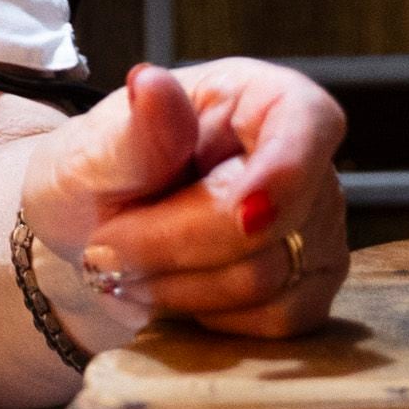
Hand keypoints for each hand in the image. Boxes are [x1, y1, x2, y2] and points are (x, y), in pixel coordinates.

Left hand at [18, 58, 348, 340]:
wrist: (91, 241)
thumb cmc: (97, 177)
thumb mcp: (91, 150)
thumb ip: (133, 135)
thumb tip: (150, 85)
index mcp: (259, 98)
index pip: (309, 122)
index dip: (285, 172)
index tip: (243, 214)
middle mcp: (305, 161)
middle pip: (268, 224)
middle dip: (172, 244)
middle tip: (104, 247)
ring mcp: (317, 230)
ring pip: (264, 282)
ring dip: (176, 284)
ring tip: (128, 266)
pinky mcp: (309, 290)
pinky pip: (269, 323)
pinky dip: (204, 317)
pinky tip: (170, 289)